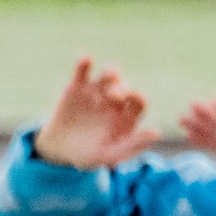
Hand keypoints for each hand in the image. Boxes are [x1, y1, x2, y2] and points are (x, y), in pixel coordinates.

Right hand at [35, 58, 157, 169]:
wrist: (57, 150)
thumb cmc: (88, 155)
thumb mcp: (109, 155)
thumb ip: (132, 145)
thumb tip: (157, 134)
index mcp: (126, 115)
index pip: (139, 102)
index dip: (138, 99)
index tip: (134, 99)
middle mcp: (114, 100)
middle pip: (124, 87)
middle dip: (122, 88)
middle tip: (114, 96)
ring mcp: (96, 91)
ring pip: (108, 75)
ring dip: (111, 73)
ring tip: (109, 76)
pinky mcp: (76, 86)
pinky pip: (82, 71)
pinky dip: (84, 64)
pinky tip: (85, 60)